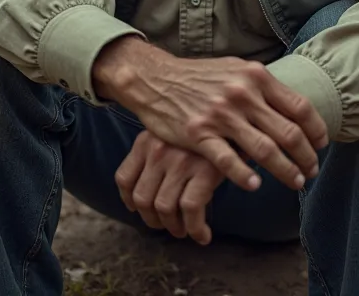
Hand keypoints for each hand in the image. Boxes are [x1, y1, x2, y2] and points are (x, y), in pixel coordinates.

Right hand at [93, 37, 327, 192]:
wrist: (157, 79)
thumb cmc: (201, 76)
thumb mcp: (236, 70)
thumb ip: (264, 87)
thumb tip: (294, 107)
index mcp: (255, 76)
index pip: (299, 107)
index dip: (316, 130)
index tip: (321, 145)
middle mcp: (242, 94)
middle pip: (288, 132)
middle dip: (306, 157)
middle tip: (311, 171)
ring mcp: (220, 114)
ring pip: (265, 150)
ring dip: (286, 171)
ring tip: (296, 183)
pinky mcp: (199, 133)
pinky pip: (228, 160)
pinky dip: (244, 176)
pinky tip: (255, 186)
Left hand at [115, 129, 221, 243]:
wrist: (234, 124)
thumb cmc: (199, 135)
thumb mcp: (168, 137)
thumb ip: (153, 158)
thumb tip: (138, 200)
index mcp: (146, 140)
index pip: (124, 179)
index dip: (129, 201)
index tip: (139, 210)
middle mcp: (159, 149)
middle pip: (143, 199)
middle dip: (153, 220)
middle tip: (166, 224)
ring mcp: (181, 160)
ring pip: (164, 208)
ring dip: (173, 227)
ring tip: (183, 230)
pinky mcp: (204, 170)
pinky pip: (190, 210)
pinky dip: (195, 229)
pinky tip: (202, 235)